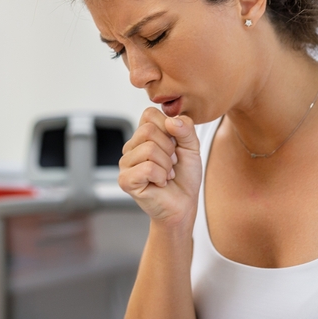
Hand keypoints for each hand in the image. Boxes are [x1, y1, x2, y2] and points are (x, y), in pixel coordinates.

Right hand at [119, 107, 201, 228]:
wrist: (183, 204)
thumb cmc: (185, 176)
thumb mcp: (192, 146)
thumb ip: (186, 128)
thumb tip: (170, 121)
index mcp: (143, 136)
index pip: (149, 114)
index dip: (168, 127)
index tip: (174, 145)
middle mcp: (131, 147)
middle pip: (148, 130)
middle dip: (168, 149)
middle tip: (171, 163)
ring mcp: (125, 164)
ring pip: (149, 149)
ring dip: (166, 165)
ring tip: (167, 174)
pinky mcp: (125, 180)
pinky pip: (147, 168)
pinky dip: (161, 176)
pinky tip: (160, 183)